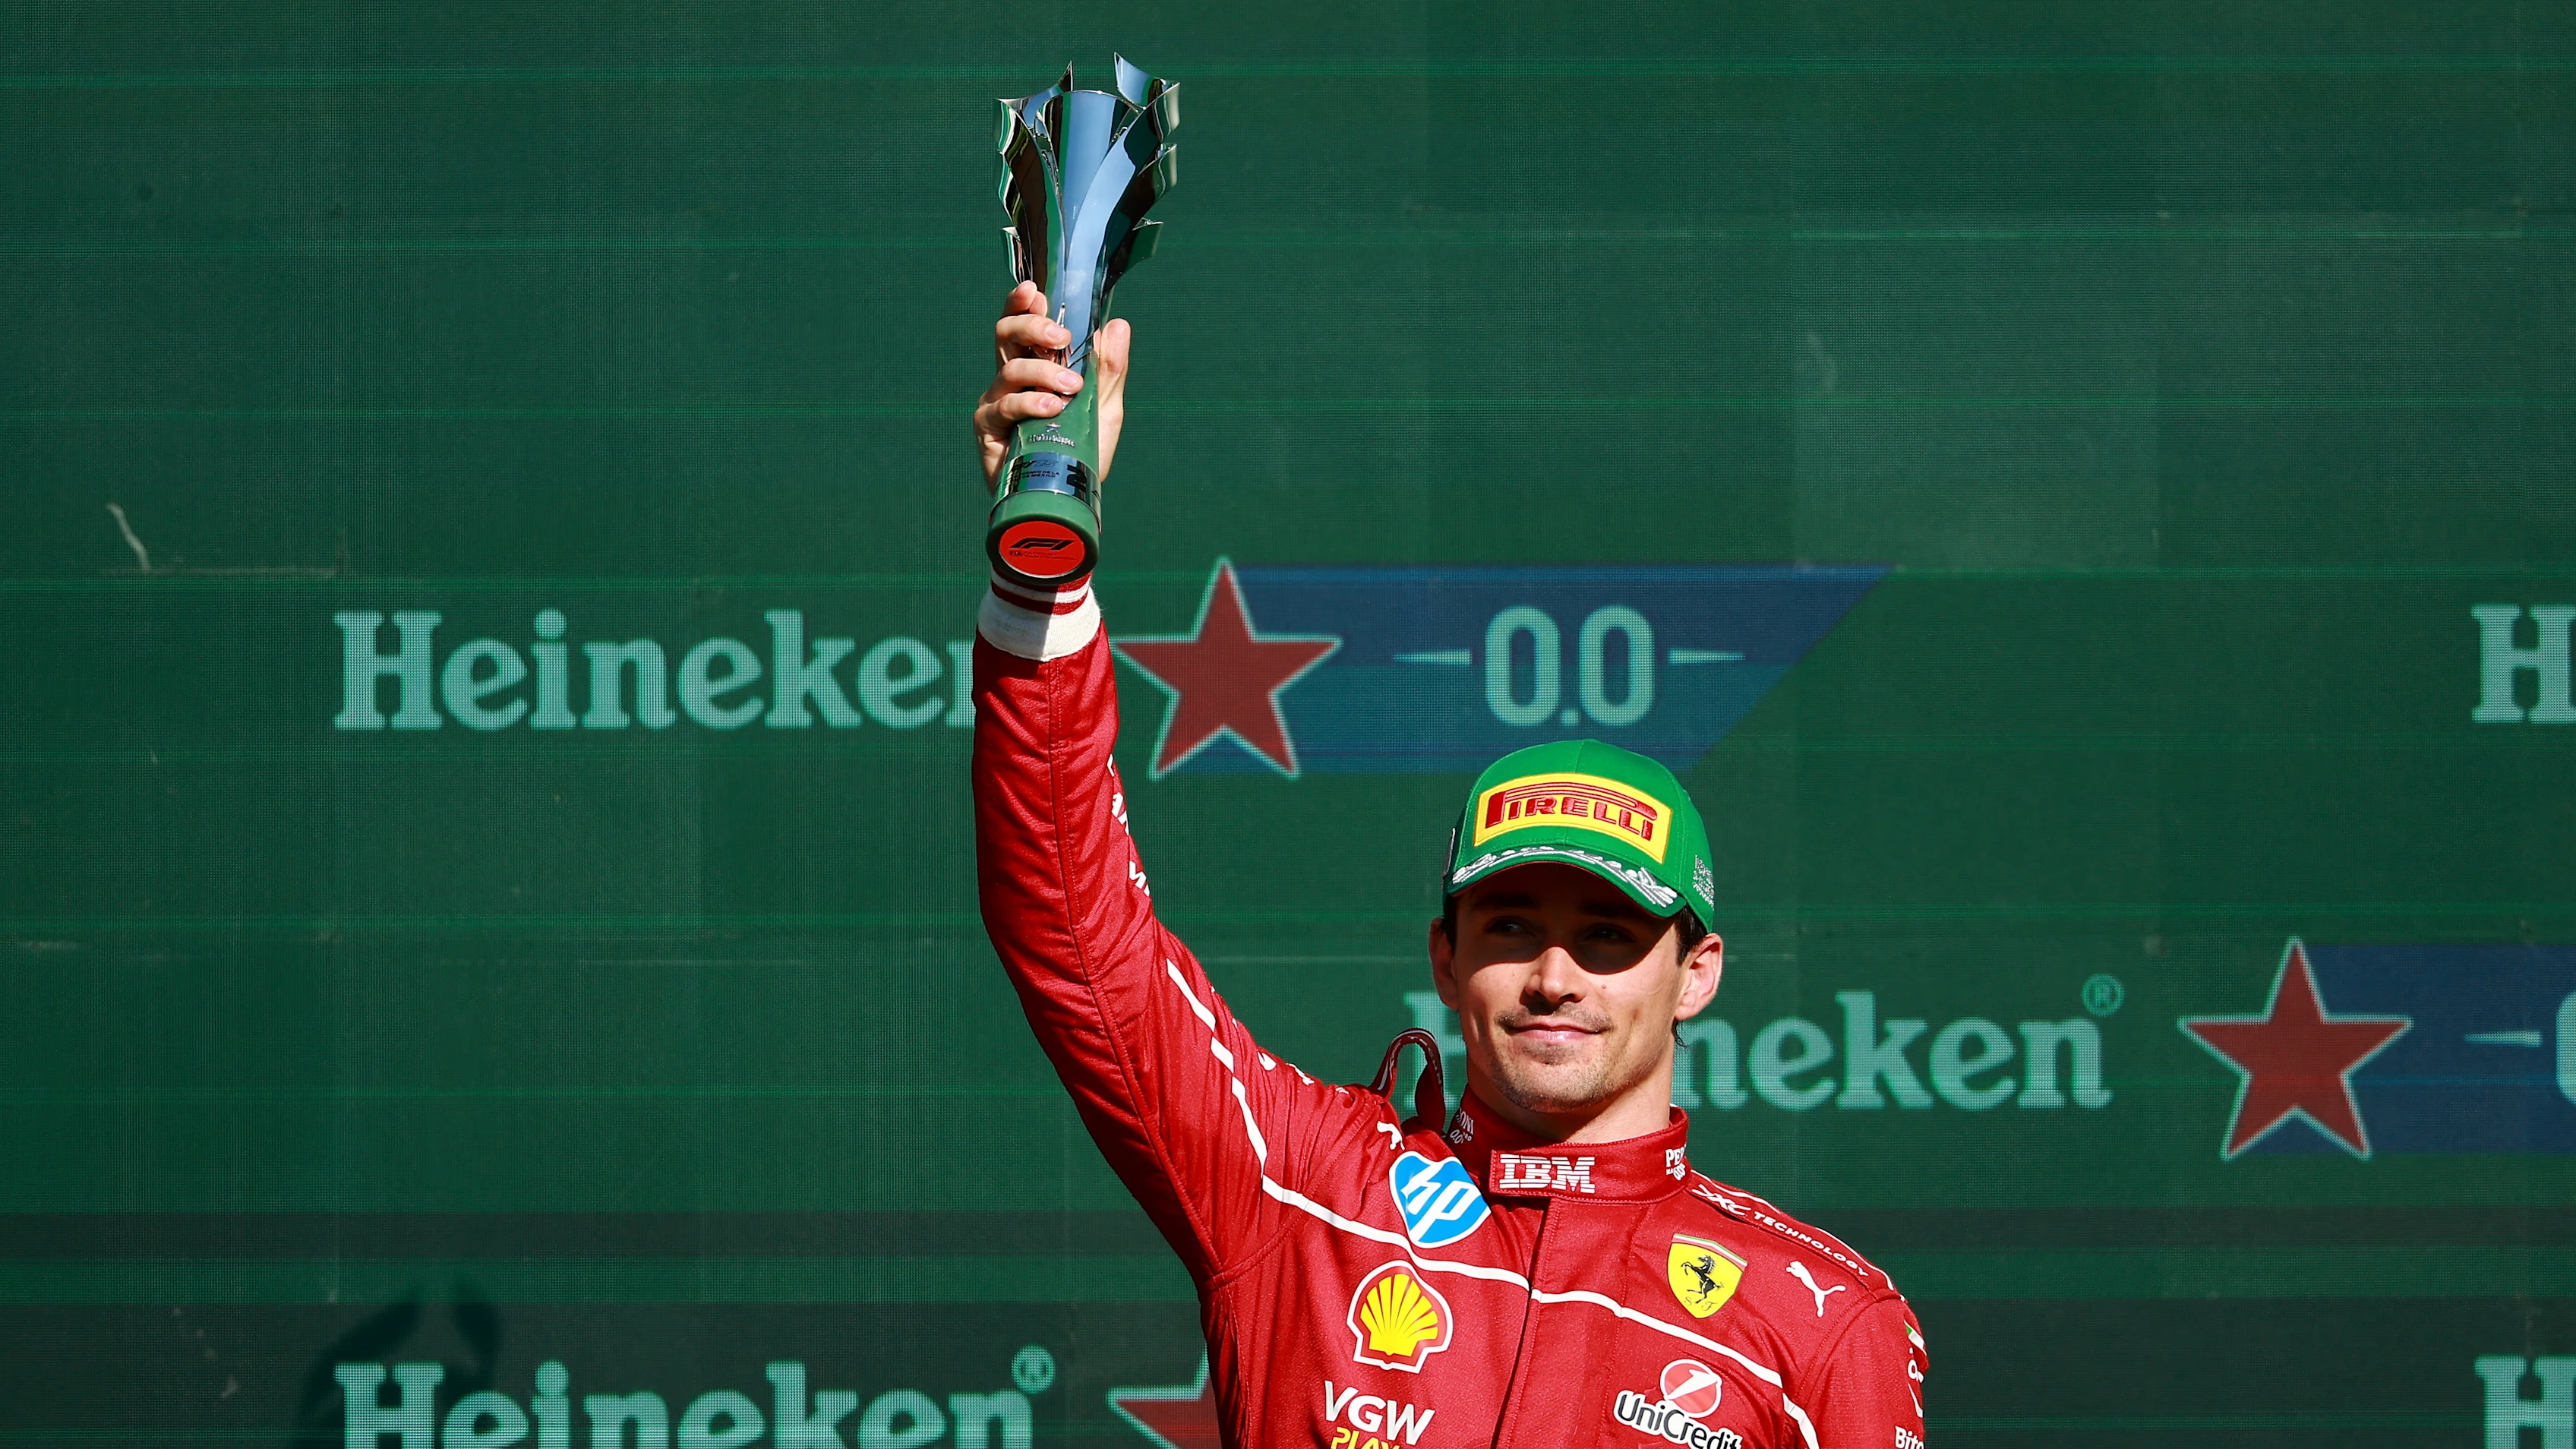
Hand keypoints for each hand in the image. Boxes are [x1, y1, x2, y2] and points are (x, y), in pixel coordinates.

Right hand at [972, 281, 1130, 491]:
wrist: (1067, 498)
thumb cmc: (1081, 451)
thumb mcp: (1104, 408)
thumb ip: (1109, 369)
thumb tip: (1117, 324)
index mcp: (1036, 364)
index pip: (1024, 323)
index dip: (1022, 302)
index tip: (1036, 291)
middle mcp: (1011, 377)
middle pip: (1006, 334)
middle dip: (1031, 325)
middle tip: (1061, 336)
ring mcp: (997, 400)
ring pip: (1010, 368)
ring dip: (1043, 372)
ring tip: (1070, 388)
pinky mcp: (988, 427)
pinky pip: (1005, 405)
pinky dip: (1029, 402)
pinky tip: (1051, 408)